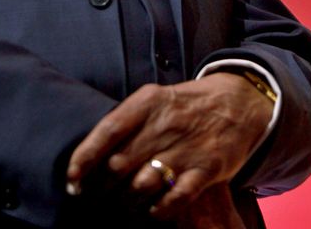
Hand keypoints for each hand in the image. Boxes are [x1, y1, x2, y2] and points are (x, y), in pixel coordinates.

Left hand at [65, 74, 270, 221]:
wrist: (238, 102)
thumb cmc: (184, 106)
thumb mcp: (155, 99)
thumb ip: (127, 121)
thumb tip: (91, 152)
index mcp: (147, 102)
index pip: (107, 131)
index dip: (84, 158)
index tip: (72, 179)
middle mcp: (164, 124)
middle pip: (121, 163)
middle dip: (102, 185)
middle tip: (93, 197)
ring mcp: (187, 148)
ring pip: (144, 183)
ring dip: (128, 199)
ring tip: (119, 207)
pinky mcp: (207, 168)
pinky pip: (176, 197)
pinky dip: (161, 209)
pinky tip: (153, 211)